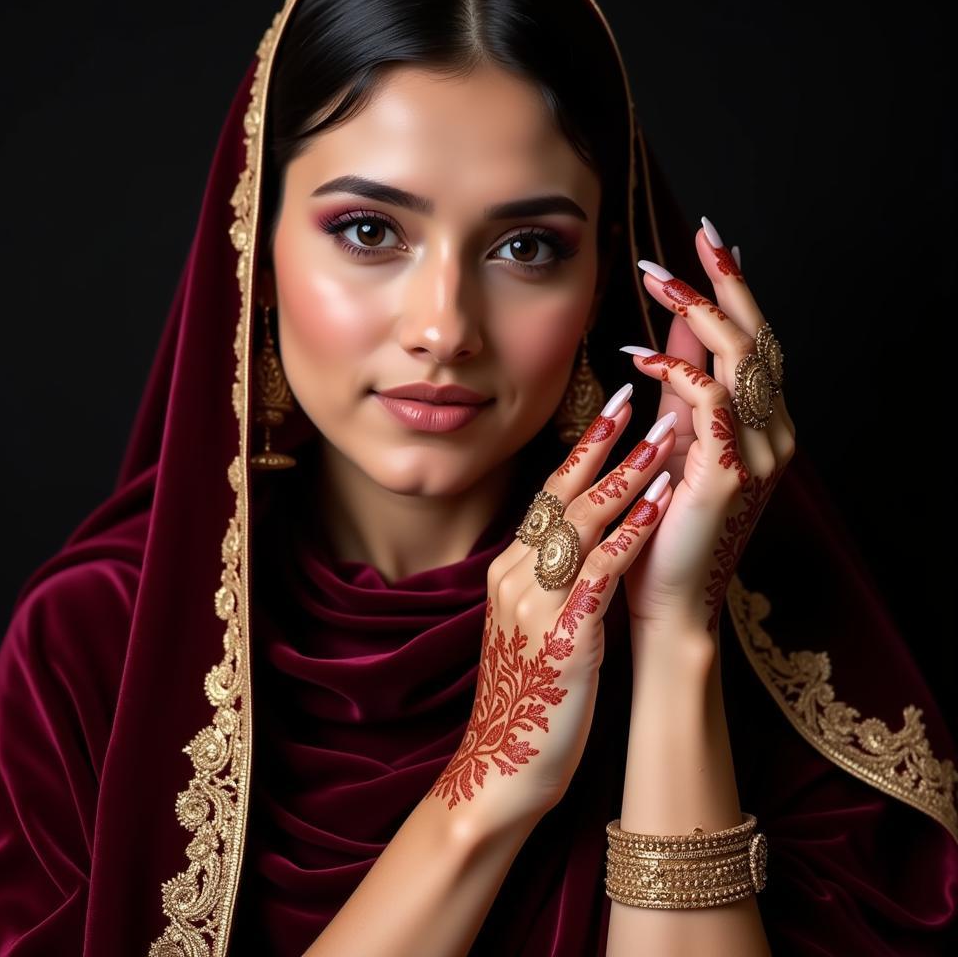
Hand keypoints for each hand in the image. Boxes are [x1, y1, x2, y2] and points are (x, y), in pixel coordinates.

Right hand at [425, 392, 678, 827]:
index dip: (581, 451)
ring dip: (628, 475)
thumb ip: (550, 582)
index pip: (547, 497)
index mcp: (507, 571)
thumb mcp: (529, 626)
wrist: (502, 768)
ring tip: (665, 437)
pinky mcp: (563, 637)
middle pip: (562, 496)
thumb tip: (587, 545)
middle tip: (641, 400)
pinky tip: (660, 504)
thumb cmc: (527, 699)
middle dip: (605, 445)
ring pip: (583, 523)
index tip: (612, 411)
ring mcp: (534, 604)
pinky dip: (632, 532)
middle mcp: (514, 576)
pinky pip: (600, 571)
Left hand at [620, 217, 796, 641]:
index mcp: (763, 424)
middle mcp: (773, 432)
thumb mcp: (674, 437)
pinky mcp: (729, 473)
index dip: (737, 290)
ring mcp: (759, 453)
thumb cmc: (663, 523)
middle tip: (699, 237)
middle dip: (728, 282)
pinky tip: (639, 357)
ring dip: (699, 310)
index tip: (711, 245)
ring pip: (741, 359)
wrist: (668, 599)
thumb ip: (682, 384)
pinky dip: (677, 370)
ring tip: (657, 280)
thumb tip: (676, 325)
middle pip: (760, 337)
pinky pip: (710, 401)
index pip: (758, 341)